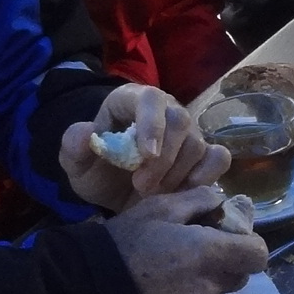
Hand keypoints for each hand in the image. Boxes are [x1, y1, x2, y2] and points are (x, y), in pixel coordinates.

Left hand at [60, 86, 226, 210]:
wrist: (116, 190)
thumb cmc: (98, 169)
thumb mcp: (77, 163)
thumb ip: (74, 146)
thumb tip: (86, 132)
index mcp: (131, 100)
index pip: (150, 99)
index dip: (151, 124)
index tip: (145, 156)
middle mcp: (166, 109)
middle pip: (180, 121)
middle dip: (163, 160)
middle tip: (141, 186)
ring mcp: (189, 131)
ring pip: (198, 145)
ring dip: (176, 175)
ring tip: (152, 194)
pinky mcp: (205, 152)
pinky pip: (219, 158)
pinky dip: (206, 176)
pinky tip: (184, 192)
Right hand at [108, 186, 267, 293]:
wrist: (87, 289)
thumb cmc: (126, 242)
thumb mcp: (159, 207)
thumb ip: (199, 199)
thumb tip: (224, 200)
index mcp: (210, 254)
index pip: (258, 255)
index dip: (248, 245)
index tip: (230, 238)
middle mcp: (210, 288)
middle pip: (238, 276)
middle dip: (225, 262)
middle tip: (196, 252)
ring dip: (204, 285)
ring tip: (172, 274)